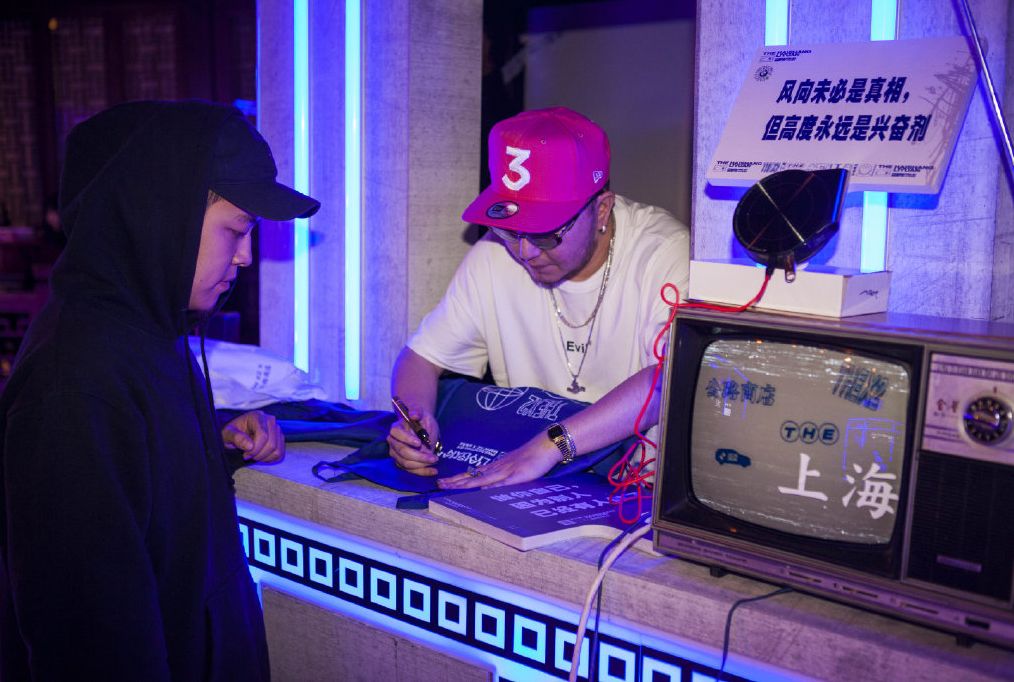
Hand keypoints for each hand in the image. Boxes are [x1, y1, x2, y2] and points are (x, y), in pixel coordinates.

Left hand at [222, 410, 284, 462]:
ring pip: (277, 450)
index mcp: (257, 416)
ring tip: (253, 455)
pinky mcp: (280, 439)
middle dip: (258, 454)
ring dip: (264, 457)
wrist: (236, 434)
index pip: (263, 435)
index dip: (255, 449)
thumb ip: (236, 437)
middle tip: (247, 455)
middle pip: (271, 444)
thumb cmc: (232, 433)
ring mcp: (277, 430)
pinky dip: (270, 458)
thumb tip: (250, 446)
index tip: (245, 454)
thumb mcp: (227, 434)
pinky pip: (280, 454)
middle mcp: (270, 421)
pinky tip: (260, 455)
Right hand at [387, 408, 441, 475]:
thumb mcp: (422, 412)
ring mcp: (396, 453)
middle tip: (433, 458)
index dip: (406, 439)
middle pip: (402, 451)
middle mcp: (393, 442)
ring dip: (421, 465)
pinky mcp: (402, 462)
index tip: (419, 443)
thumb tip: (414, 415)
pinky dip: (422, 472)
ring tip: (435, 461)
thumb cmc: (421, 418)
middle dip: (418, 456)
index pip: (396, 434)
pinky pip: (410, 470)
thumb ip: (417, 412)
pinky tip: (433, 471)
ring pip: (405, 463)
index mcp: (396, 428)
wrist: (421, 426)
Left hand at [437, 439, 559, 489]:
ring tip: (450, 487)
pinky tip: (481, 491)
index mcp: (497, 466)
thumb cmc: (533, 456)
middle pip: (473, 476)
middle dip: (455, 481)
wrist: (548, 444)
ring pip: (482, 479)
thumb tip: (489, 485)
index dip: (458, 478)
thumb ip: (503, 476)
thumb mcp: (515, 466)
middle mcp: (498, 468)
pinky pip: (504, 482)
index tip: (444, 482)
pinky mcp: (519, 475)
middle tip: (438, 484)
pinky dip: (492, 487)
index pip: (473, 473)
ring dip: (465, 484)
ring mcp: (508, 471)